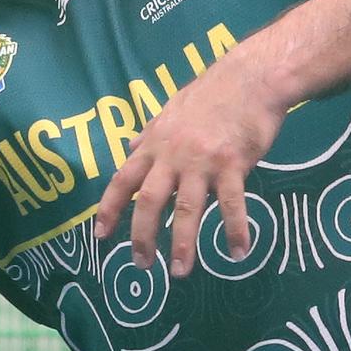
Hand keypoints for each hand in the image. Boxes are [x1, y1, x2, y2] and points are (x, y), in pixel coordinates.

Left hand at [94, 50, 285, 278]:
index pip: (123, 179)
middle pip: (150, 200)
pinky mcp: (233, 164)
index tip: (100, 236)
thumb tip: (129, 147)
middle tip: (141, 264)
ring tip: (180, 272)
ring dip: (183, 243)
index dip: (109, 208)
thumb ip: (150, 134)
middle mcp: (173, 155)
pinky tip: (238, 252)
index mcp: (155, 143)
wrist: (250, 79)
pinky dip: (235, 230)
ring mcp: (203, 160)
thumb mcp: (171, 111)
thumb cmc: (211, 94)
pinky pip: (232, 203)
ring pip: (187, 208)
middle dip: (142, 236)